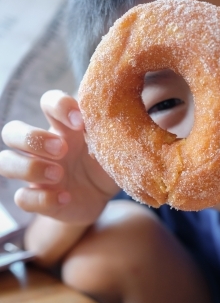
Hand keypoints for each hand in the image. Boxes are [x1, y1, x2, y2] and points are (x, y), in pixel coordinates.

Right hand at [0, 90, 118, 224]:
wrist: (103, 197)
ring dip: (30, 167)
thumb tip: (125, 114)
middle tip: (62, 149)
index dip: (59, 106)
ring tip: (59, 174)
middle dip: (32, 138)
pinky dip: (42, 199)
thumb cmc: (106, 163)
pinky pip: (23, 198)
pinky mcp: (39, 199)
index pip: (48, 103)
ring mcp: (36, 174)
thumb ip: (113, 131)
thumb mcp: (114, 147)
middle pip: (12, 131)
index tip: (80, 121)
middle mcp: (43, 148)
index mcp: (63, 127)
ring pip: (6, 163)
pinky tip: (65, 198)